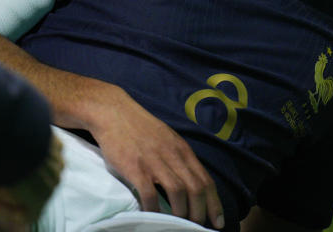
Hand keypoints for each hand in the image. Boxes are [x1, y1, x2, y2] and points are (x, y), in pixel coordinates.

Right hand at [86, 85, 224, 229]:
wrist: (114, 112)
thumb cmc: (140, 127)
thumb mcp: (167, 139)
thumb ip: (178, 158)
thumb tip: (190, 183)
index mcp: (182, 149)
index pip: (205, 180)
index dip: (214, 203)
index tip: (218, 221)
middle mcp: (172, 155)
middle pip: (196, 188)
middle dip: (200, 212)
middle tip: (198, 226)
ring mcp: (154, 161)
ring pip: (177, 192)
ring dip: (181, 212)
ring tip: (180, 224)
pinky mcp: (135, 167)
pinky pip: (149, 193)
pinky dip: (154, 208)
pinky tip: (153, 216)